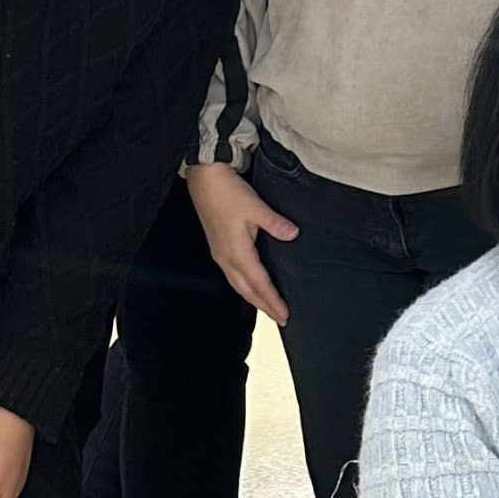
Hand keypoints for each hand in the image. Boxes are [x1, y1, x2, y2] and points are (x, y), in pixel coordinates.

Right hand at [188, 161, 295, 322]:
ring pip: (238, 285)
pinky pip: (233, 275)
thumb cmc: (228, 192)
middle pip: (247, 290)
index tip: (285, 315)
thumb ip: (275, 223)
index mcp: (237, 252)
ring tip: (268, 307)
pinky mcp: (218, 248)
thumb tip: (293, 234)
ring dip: (253, 298)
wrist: (205, 179)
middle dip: (264, 306)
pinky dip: (245, 286)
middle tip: (281, 318)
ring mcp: (220, 254)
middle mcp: (226, 258)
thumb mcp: (255, 206)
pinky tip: (252, 286)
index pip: (259, 284)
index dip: (272, 300)